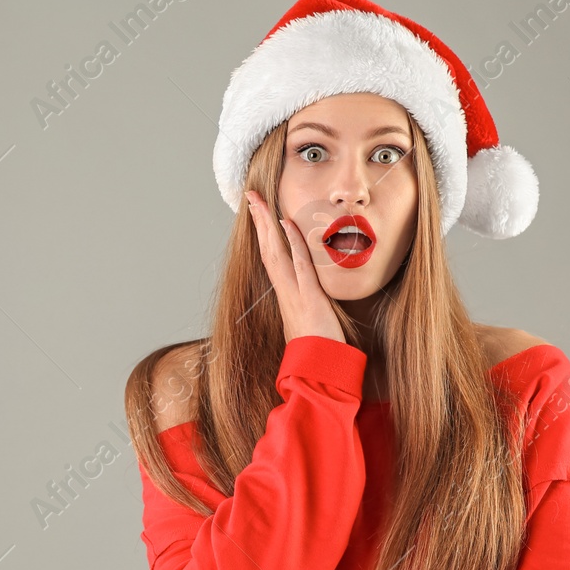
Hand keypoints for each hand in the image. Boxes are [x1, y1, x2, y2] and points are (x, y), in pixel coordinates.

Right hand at [244, 189, 345, 344]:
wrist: (318, 372)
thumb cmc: (318, 349)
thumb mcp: (312, 321)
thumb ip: (310, 304)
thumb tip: (313, 293)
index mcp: (286, 295)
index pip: (271, 258)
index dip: (264, 235)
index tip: (259, 213)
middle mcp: (285, 292)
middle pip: (266, 250)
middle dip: (258, 222)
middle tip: (250, 197)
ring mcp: (294, 294)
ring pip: (275, 254)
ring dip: (266, 226)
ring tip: (258, 203)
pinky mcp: (309, 299)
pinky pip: (299, 266)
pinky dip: (292, 244)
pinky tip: (286, 225)